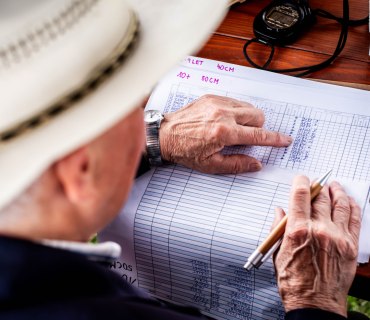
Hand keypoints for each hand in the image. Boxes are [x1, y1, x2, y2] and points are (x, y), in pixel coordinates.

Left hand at [159, 94, 291, 173]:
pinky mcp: (211, 97)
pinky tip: (225, 119)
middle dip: (259, 127)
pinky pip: (234, 101)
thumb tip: (256, 163)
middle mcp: (223, 114)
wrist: (165, 135)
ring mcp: (217, 103)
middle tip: (248, 137)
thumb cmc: (185, 151)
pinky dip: (236, 110)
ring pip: (247, 107)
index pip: (258, 135)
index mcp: (224, 133)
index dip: (274, 139)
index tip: (284, 140)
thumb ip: (237, 164)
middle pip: (258, 116)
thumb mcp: (211, 165)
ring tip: (235, 128)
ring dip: (248, 118)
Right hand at [273, 177, 360, 316]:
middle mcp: (319, 230)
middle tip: (317, 183)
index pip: (300, 196)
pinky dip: (353, 206)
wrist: (315, 304)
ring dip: (337, 191)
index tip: (301, 178)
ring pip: (340, 205)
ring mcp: (337, 237)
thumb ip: (279, 228)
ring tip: (335, 186)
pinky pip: (355, 219)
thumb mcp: (278, 254)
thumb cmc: (294, 282)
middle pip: (321, 198)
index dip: (301, 182)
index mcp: (298, 231)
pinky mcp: (350, 246)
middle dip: (318, 186)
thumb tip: (280, 212)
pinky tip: (350, 201)